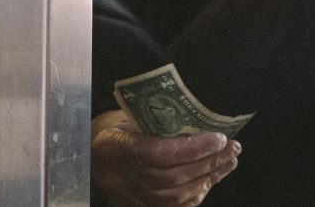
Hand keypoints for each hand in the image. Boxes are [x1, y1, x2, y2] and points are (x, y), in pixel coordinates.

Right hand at [91, 109, 241, 205]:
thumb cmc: (108, 129)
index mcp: (116, 149)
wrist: (82, 154)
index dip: (193, 148)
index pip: (161, 154)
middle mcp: (122, 179)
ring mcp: (129, 197)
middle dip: (209, 162)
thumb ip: (155, 121)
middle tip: (232, 147)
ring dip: (208, 178)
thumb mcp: (125, 116)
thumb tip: (196, 121)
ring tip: (229, 161)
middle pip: (174, 178)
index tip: (218, 137)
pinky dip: (195, 195)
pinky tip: (210, 181)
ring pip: (176, 196)